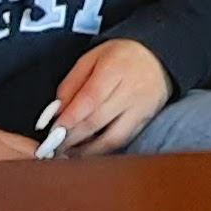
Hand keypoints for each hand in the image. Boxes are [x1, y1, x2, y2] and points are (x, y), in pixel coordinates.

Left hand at [51, 38, 173, 155]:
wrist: (156, 58)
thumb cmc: (120, 57)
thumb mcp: (91, 59)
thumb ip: (71, 83)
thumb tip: (57, 112)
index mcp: (116, 69)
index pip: (90, 98)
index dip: (70, 118)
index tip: (54, 130)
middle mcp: (132, 91)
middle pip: (98, 120)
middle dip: (73, 136)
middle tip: (54, 145)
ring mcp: (142, 109)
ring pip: (113, 138)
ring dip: (87, 150)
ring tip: (68, 153)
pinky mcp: (146, 122)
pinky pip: (122, 141)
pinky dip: (102, 149)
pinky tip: (87, 151)